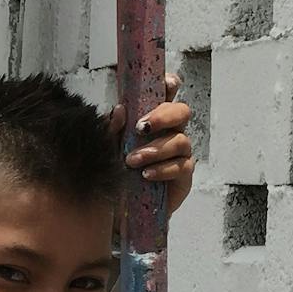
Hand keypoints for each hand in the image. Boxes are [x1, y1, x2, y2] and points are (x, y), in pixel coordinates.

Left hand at [106, 70, 195, 213]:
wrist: (119, 208)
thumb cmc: (116, 171)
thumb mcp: (108, 148)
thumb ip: (112, 130)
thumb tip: (119, 110)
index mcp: (154, 119)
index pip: (167, 96)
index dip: (171, 85)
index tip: (167, 83)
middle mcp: (171, 131)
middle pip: (182, 112)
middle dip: (163, 116)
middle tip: (141, 128)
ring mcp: (180, 153)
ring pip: (180, 140)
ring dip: (155, 149)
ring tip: (132, 160)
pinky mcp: (184, 174)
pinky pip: (181, 166)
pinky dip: (163, 169)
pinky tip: (146, 175)